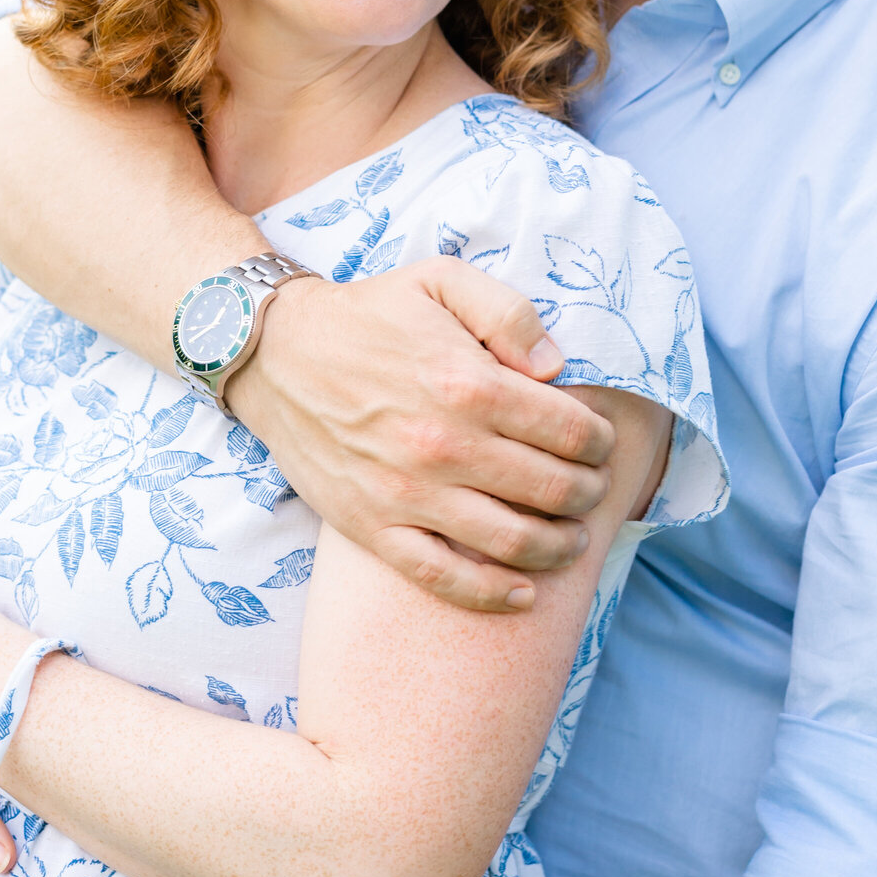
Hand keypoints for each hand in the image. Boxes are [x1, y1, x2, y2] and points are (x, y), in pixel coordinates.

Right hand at [229, 260, 614, 612]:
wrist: (275, 355)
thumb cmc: (367, 316)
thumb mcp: (440, 281)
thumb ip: (508, 313)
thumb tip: (557, 366)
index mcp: (467, 383)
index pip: (570, 430)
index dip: (601, 441)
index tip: (602, 443)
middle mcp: (443, 445)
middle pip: (552, 490)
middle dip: (589, 493)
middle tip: (592, 488)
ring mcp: (407, 494)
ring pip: (512, 542)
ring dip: (558, 547)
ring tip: (570, 538)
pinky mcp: (373, 527)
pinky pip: (444, 578)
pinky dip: (494, 595)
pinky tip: (523, 593)